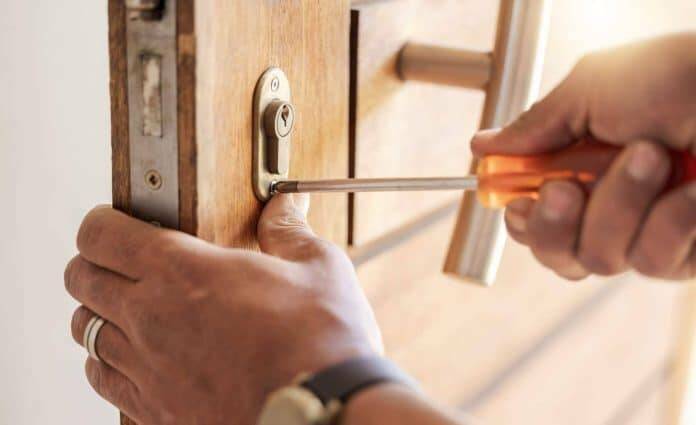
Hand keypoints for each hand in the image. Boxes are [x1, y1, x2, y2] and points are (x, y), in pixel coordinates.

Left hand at [64, 194, 381, 423]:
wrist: (321, 413)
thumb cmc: (323, 340)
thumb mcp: (318, 268)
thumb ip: (288, 232)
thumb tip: (284, 206)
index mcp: (183, 270)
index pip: (101, 235)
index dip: (102, 222)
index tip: (115, 221)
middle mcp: (151, 317)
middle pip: (80, 279)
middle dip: (94, 263)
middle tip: (119, 261)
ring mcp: (147, 368)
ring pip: (84, 331)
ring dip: (99, 313)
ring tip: (125, 309)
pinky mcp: (155, 410)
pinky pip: (102, 380)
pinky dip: (108, 364)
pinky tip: (134, 359)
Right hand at [472, 34, 695, 280]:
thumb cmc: (681, 76)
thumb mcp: (590, 90)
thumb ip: (535, 127)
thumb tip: (481, 145)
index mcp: (580, 168)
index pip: (534, 218)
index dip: (522, 222)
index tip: (521, 202)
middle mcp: (610, 206)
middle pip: (557, 256)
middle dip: (554, 226)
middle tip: (566, 188)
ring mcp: (648, 232)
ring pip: (600, 259)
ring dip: (620, 205)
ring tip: (655, 156)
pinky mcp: (686, 254)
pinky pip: (652, 262)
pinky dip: (670, 222)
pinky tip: (693, 190)